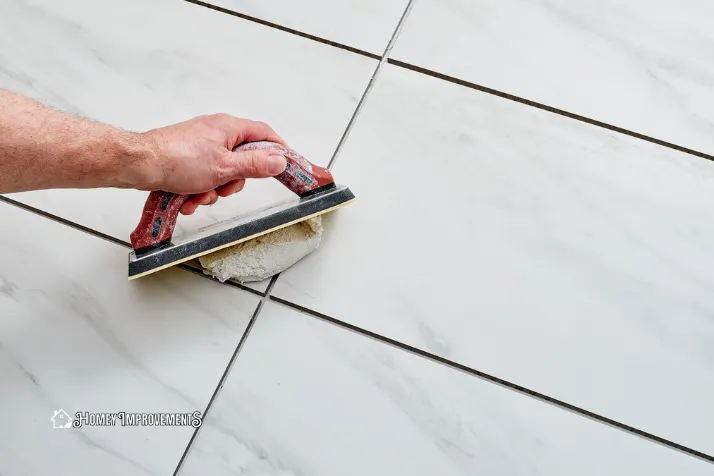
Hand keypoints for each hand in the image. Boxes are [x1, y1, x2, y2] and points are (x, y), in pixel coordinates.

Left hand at [137, 113, 287, 214]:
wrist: (139, 164)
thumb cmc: (177, 160)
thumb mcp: (225, 168)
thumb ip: (256, 165)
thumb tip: (280, 160)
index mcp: (228, 127)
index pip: (264, 133)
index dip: (277, 149)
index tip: (285, 164)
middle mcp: (215, 132)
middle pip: (242, 159)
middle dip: (233, 181)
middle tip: (224, 189)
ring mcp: (199, 144)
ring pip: (221, 172)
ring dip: (212, 190)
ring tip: (198, 196)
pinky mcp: (186, 157)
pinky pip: (202, 176)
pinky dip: (198, 190)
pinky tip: (187, 198)